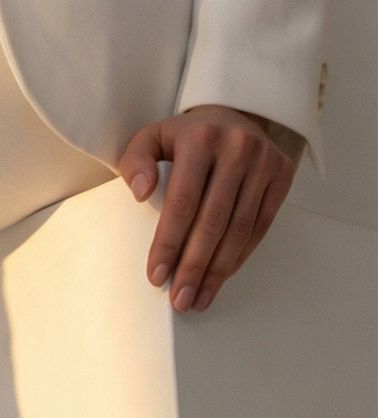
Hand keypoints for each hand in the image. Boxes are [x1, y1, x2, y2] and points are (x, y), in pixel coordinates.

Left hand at [118, 105, 300, 313]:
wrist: (230, 117)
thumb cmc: (184, 139)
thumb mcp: (151, 139)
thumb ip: (135, 162)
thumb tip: (140, 193)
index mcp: (200, 140)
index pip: (182, 201)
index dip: (169, 243)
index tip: (156, 276)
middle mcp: (238, 148)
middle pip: (213, 220)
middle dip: (194, 266)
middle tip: (179, 299)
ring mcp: (265, 162)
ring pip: (240, 228)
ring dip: (218, 270)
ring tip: (199, 298)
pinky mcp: (282, 175)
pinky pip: (260, 226)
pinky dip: (240, 256)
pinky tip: (221, 277)